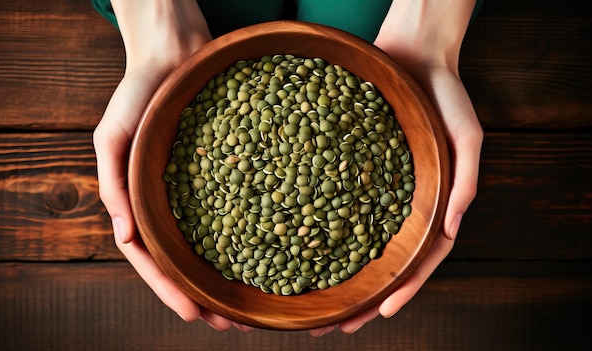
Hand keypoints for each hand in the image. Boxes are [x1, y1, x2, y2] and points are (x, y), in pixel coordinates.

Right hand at [93, 0, 250, 331]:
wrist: (174, 55)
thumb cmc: (137, 92)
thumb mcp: (112, 135)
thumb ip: (112, 183)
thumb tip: (123, 237)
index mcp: (138, 203)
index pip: (152, 258)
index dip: (172, 289)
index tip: (196, 315)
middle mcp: (168, 205)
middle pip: (185, 262)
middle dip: (204, 296)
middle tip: (230, 325)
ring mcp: (197, 194)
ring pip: (211, 244)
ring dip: (227, 277)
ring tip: (249, 307)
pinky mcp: (224, 176)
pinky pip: (237, 211)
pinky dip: (249, 236)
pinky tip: (269, 255)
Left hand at [310, 0, 482, 335]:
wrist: (412, 56)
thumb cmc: (447, 94)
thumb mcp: (468, 134)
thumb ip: (466, 180)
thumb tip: (454, 229)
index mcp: (430, 206)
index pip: (418, 259)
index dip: (401, 289)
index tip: (377, 315)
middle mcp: (398, 206)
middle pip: (379, 261)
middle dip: (358, 296)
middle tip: (331, 326)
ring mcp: (371, 191)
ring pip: (350, 241)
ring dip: (332, 274)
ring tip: (309, 303)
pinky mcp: (346, 171)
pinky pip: (330, 203)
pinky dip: (315, 227)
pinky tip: (294, 245)